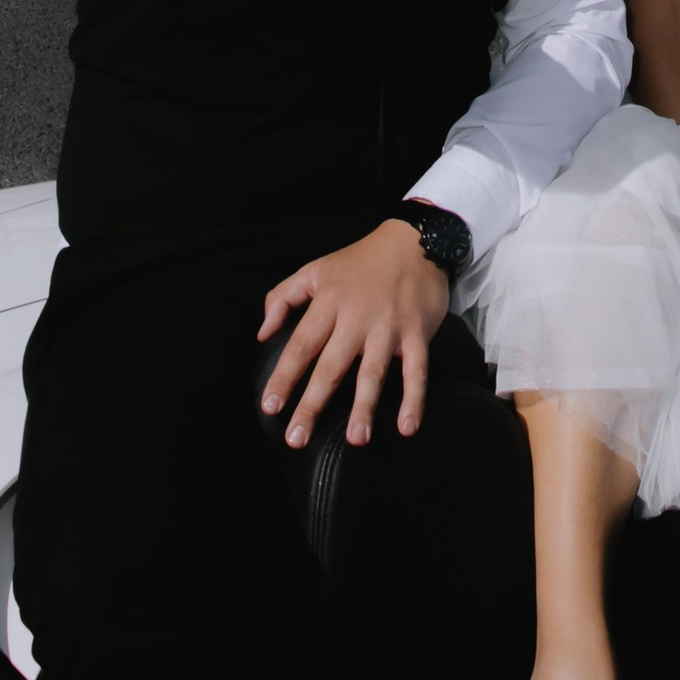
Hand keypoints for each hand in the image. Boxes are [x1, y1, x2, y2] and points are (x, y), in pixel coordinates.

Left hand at [259, 220, 450, 447]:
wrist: (415, 241)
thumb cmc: (362, 260)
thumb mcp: (316, 269)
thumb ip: (282, 298)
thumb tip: (262, 334)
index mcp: (329, 303)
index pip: (300, 345)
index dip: (284, 377)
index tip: (271, 405)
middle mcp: (357, 318)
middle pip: (330, 367)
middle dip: (312, 405)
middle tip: (297, 438)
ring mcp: (389, 327)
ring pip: (373, 372)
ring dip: (364, 407)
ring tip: (355, 438)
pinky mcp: (417, 333)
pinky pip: (417, 370)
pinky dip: (413, 399)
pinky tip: (407, 426)